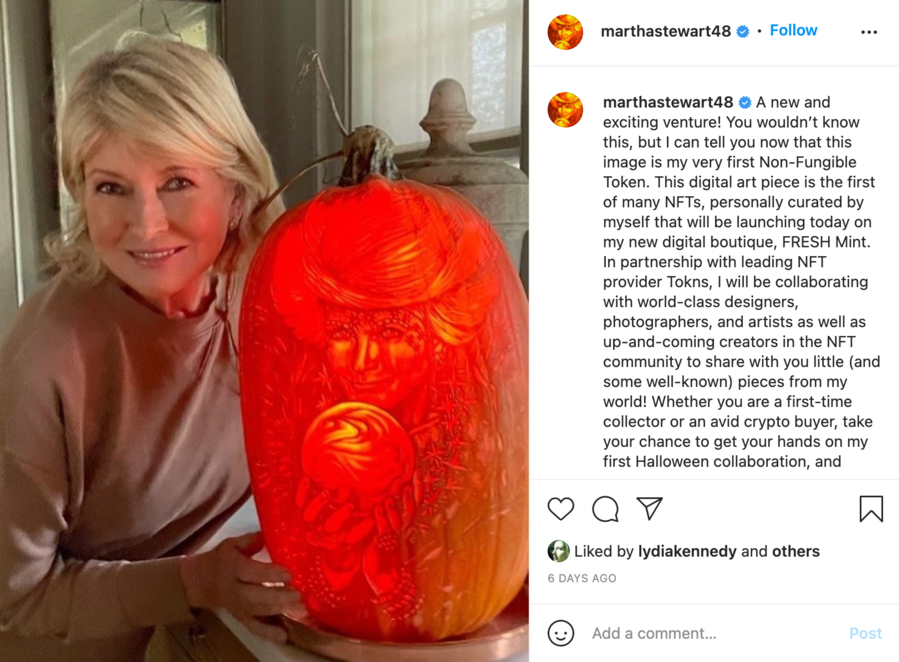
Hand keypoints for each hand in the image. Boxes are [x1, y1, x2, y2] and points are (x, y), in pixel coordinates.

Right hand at [180, 532, 298, 643]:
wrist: (201, 582)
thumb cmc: (222, 559)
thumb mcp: (232, 544)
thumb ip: (250, 540)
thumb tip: (268, 534)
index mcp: (233, 568)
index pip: (250, 573)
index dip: (269, 574)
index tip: (288, 573)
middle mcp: (235, 590)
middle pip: (255, 596)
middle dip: (277, 596)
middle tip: (298, 593)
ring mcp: (238, 607)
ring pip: (257, 612)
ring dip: (278, 611)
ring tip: (298, 606)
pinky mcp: (241, 618)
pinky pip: (253, 628)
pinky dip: (268, 634)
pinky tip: (283, 636)